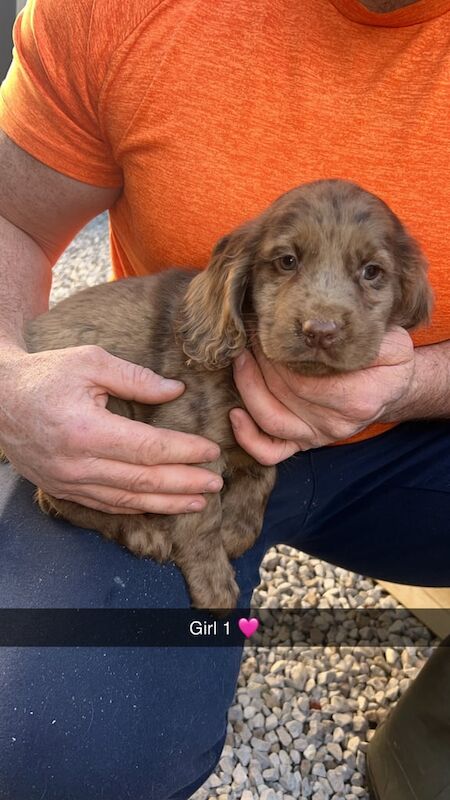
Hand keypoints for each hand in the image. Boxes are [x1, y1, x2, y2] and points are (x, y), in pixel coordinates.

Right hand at [0, 345, 221, 513]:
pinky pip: (106, 505)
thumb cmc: (45, 375)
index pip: (149, 448)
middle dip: (185, 483)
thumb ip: (135, 377)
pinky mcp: (62, 489)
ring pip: (128, 500)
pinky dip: (137, 507)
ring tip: (198, 502)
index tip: (211, 451)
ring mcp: (68, 482)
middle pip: (144, 480)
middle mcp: (77, 464)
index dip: (184, 452)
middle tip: (216, 483)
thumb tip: (175, 390)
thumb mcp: (89, 362)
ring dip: (167, 503)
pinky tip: (159, 505)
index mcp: (86, 430)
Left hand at [230, 327, 414, 464]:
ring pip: (270, 419)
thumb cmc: (387, 361)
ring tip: (241, 359)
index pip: (303, 378)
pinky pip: (270, 451)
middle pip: (282, 393)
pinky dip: (248, 438)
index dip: (278, 354)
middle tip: (252, 334)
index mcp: (356, 399)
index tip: (268, 329)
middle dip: (261, 361)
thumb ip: (362, 338)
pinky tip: (235, 414)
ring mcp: (317, 436)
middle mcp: (335, 423)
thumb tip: (323, 328)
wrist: (391, 388)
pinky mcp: (304, 442)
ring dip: (248, 387)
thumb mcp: (391, 343)